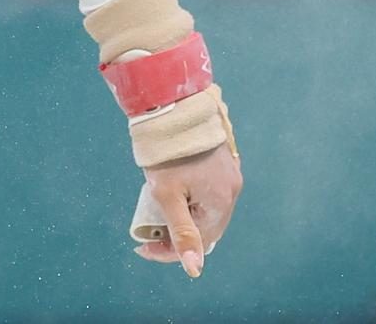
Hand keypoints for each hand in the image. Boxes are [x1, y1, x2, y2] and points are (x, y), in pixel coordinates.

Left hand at [133, 142, 241, 277]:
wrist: (171, 106)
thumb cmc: (166, 153)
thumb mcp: (167, 195)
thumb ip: (182, 233)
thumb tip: (195, 270)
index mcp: (222, 202)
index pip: (200, 241)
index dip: (171, 250)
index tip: (144, 248)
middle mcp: (232, 191)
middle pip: (207, 227)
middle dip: (178, 236)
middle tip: (149, 235)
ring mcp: (230, 176)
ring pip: (208, 210)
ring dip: (186, 218)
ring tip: (158, 217)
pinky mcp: (223, 164)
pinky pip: (209, 193)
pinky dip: (192, 202)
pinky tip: (176, 198)